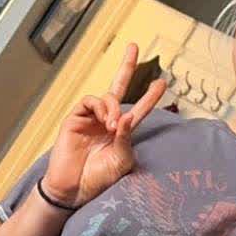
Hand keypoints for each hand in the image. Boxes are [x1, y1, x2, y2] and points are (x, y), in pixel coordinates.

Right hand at [44, 42, 171, 208]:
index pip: (139, 109)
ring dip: (114, 107)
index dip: (150, 97)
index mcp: (121, 132)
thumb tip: (128, 116)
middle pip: (118, 87)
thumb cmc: (98, 179)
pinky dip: (100, 107)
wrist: (73, 189)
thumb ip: (126, 138)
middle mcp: (106, 121)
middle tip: (134, 47)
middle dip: (126, 66)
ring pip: (107, 97)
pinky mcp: (75, 118)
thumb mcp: (121, 161)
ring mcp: (90, 118)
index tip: (162, 83)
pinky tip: (105, 120)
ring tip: (113, 125)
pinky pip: (90, 101)